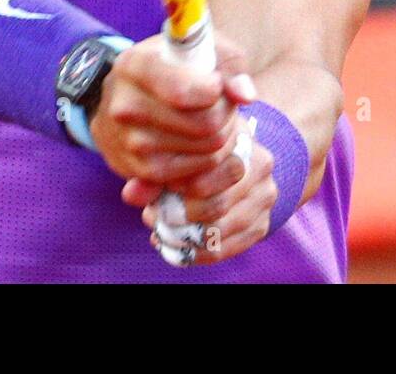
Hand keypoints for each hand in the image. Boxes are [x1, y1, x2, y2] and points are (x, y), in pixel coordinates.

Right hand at [89, 31, 255, 183]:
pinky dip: (212, 160)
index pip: (182, 92)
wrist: (131, 93)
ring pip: (208, 153)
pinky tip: (204, 141)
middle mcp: (125, 107)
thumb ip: (230, 67)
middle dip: (227, 115)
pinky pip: (198, 176)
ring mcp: (130, 143)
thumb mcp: (204, 48)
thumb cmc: (177, 64)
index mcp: (135, 66)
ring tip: (215, 120)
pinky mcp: (141, 173)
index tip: (217, 84)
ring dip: (224, 138)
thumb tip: (245, 95)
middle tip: (224, 104)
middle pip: (204, 125)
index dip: (216, 91)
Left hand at [121, 132, 277, 264]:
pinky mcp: (262, 225)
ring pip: (222, 229)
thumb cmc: (197, 156)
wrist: (232, 165)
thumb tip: (130, 194)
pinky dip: (197, 253)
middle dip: (180, 215)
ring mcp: (265, 198)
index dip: (184, 183)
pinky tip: (175, 248)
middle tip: (153, 216)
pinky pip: (226, 248)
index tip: (163, 188)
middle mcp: (261, 167)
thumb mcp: (177, 157)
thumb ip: (153, 174)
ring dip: (185, 237)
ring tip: (161, 232)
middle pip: (218, 203)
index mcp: (243, 142)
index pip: (216, 167)